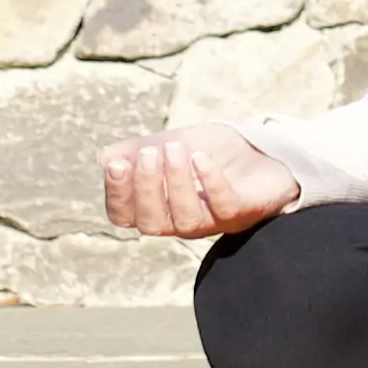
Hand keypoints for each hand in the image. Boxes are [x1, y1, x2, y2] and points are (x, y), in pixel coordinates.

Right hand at [102, 121, 304, 239]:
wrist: (263, 150)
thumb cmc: (212, 153)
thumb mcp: (168, 144)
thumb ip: (137, 151)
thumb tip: (105, 158)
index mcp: (157, 208)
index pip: (125, 215)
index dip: (117, 194)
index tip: (116, 164)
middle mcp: (181, 221)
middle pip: (152, 222)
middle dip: (146, 188)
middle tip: (150, 154)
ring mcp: (212, 220)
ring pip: (186, 219)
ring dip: (176, 183)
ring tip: (176, 149)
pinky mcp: (242, 212)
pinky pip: (224, 207)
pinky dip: (211, 183)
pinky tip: (201, 158)